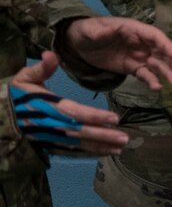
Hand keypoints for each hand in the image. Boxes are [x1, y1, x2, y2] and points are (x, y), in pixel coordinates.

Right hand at [9, 54, 127, 156]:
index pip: (74, 112)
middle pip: (80, 131)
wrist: (1, 117)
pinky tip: (106, 152)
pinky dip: (90, 153)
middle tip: (125, 137)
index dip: (94, 116)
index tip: (114, 118)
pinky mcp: (50, 146)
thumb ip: (42, 68)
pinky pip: (72, 151)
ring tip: (121, 147)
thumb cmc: (18, 95)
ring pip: (78, 144)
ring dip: (101, 146)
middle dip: (103, 135)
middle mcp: (51, 124)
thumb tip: (50, 54)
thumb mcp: (26, 78)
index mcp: (48, 106)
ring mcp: (50, 137)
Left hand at [58, 15, 171, 89]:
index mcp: (134, 29)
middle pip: (161, 51)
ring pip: (157, 64)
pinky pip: (145, 74)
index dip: (167, 45)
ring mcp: (138, 56)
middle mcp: (141, 42)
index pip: (155, 36)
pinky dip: (152, 81)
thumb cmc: (86, 31)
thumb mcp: (90, 29)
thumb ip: (100, 31)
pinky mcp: (132, 67)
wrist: (77, 43)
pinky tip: (157, 88)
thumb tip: (110, 31)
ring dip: (167, 73)